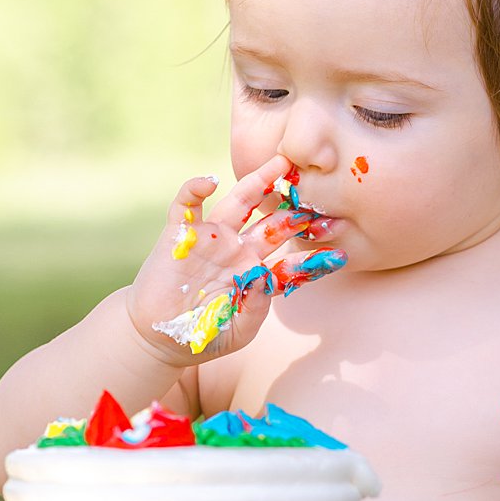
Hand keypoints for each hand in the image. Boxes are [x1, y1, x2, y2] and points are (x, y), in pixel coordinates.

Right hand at [126, 157, 344, 362]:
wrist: (159, 337)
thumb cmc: (201, 336)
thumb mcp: (238, 331)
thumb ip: (256, 310)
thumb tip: (267, 280)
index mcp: (255, 273)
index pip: (290, 260)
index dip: (313, 257)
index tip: (340, 254)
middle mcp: (238, 250)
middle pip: (272, 222)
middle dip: (295, 209)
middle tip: (319, 191)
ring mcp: (212, 239)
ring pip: (239, 202)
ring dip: (259, 181)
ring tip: (280, 163)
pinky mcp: (181, 234)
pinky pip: (188, 204)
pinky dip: (195, 188)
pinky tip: (209, 180)